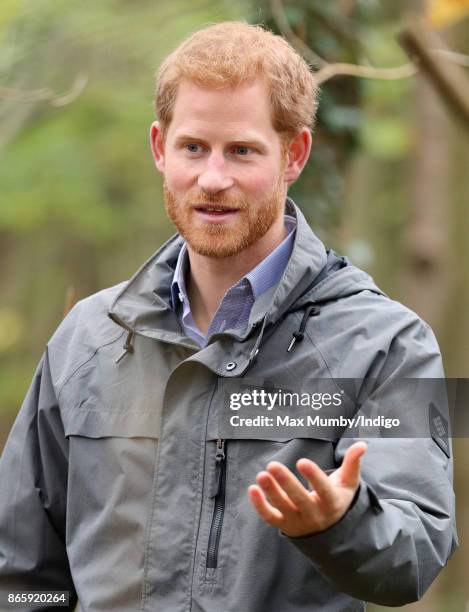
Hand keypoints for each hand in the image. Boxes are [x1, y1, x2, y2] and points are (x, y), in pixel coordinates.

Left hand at [248, 441, 366, 536]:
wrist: (331, 533)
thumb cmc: (338, 499)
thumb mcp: (348, 483)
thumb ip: (353, 463)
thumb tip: (362, 444)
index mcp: (331, 502)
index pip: (323, 490)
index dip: (313, 476)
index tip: (302, 461)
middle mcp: (315, 514)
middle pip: (299, 499)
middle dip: (286, 482)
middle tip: (273, 464)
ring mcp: (298, 521)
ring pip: (282, 507)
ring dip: (271, 492)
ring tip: (261, 474)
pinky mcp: (284, 525)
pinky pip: (270, 518)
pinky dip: (260, 506)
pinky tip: (252, 489)